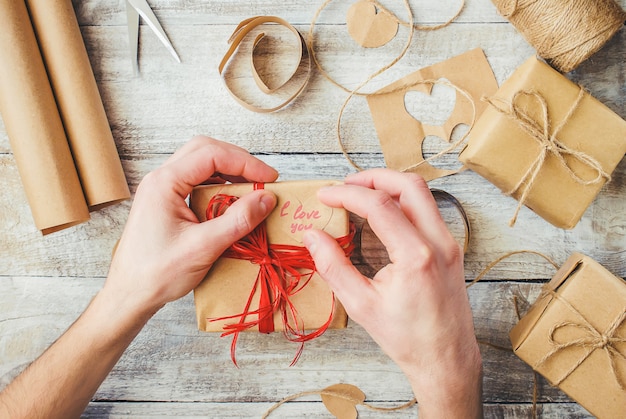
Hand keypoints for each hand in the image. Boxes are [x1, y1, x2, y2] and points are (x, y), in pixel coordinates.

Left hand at [106, 136, 278, 315]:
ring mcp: (161, 190)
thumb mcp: (203, 247)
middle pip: (205, 151)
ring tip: (251, 189)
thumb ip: (237, 220)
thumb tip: (267, 199)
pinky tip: (231, 202)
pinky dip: (218, 186)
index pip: (212, 155)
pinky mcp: (165, 203)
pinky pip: (195, 182)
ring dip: (228, 172)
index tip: (269, 179)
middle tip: (263, 180)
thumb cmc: (157, 274)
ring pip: (200, 165)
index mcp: (165, 183)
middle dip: (238, 161)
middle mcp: (160, 179)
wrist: (128, 295)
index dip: (246, 163)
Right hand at [303, 169, 481, 416]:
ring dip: (390, 186)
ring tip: (360, 195)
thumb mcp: (361, 305)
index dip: (346, 195)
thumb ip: (333, 266)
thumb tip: (312, 236)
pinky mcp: (451, 248)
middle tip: (346, 184)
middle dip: (373, 177)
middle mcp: (439, 243)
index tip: (325, 196)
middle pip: (409, 184)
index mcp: (416, 257)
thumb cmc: (406, 339)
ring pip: (422, 194)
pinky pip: (427, 210)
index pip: (379, 205)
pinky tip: (382, 215)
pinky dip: (403, 202)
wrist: (446, 359)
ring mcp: (450, 243)